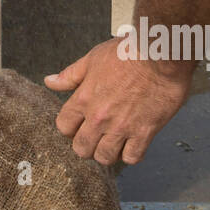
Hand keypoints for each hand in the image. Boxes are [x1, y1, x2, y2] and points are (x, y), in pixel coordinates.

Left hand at [44, 36, 192, 165]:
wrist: (160, 55)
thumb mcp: (92, 59)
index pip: (64, 127)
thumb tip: (49, 82)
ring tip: (113, 143)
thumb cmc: (127, 52)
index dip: (69, 128)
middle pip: (81, 148)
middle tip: (95, 137)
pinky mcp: (144, 132)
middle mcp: (99, 117)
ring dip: (107, 153)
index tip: (78, 124)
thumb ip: (70, 75)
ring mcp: (121, 127)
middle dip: (85, 145)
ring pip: (105, 157)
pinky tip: (133, 144)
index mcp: (84, 98)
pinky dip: (131, 154)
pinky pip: (132, 157)